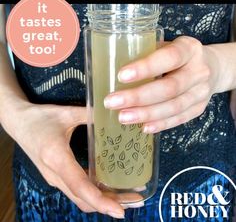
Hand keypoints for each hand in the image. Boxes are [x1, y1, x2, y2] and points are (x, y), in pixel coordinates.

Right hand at [4, 103, 124, 217]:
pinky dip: (93, 194)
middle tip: (133, 202)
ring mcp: (54, 178)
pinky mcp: (55, 177)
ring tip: (126, 197)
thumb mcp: (66, 113)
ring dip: (101, 201)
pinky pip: (75, 191)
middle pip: (83, 199)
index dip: (101, 201)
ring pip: (79, 198)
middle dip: (108, 205)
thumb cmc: (40, 117)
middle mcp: (55, 174)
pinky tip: (108, 188)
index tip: (119, 210)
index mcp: (57, 157)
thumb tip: (114, 114)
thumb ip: (90, 115)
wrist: (18, 123)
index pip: (81, 186)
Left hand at [104, 36, 219, 132]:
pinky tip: (143, 127)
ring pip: (173, 107)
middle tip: (112, 101)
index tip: (122, 75)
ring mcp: (201, 92)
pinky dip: (160, 124)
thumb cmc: (180, 54)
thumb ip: (148, 52)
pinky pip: (179, 119)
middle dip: (138, 97)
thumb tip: (113, 66)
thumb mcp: (168, 45)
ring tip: (123, 117)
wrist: (213, 66)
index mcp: (189, 49)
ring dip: (146, 114)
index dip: (146, 67)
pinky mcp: (200, 108)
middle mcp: (199, 71)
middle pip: (169, 87)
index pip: (169, 57)